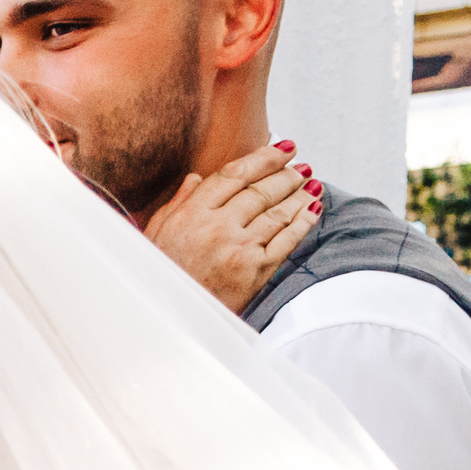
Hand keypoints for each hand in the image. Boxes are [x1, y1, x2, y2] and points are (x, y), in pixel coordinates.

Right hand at [145, 142, 319, 312]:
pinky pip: (287, 240)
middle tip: (301, 168)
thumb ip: (178, 203)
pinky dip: (303, 222)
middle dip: (287, 175)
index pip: (234, 174)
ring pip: (278, 213)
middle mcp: (217, 227)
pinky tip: (313, 209)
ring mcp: (238, 249)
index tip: (284, 148)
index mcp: (191, 214)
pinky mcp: (255, 272)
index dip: (264, 157)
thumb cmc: (161, 277)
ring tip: (311, 185)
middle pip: (260, 190)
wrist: (168, 321)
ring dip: (299, 195)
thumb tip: (196, 178)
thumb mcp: (157, 235)